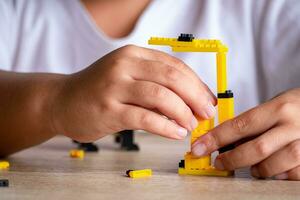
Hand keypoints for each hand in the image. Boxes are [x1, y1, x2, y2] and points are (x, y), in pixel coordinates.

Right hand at [52, 45, 215, 141]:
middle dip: (195, 97)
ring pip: (161, 96)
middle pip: (172, 77)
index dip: (197, 84)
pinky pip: (145, 118)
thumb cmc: (99, 90)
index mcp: (132, 54)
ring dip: (183, 113)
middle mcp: (124, 65)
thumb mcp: (126, 76)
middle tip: (206, 113)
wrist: (61, 101)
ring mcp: (114, 87)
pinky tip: (176, 133)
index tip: (207, 100)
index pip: (174, 65)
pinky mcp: (108, 110)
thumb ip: (154, 83)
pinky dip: (166, 126)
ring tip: (191, 125)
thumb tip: (191, 99)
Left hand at [191, 88, 299, 179]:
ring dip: (256, 170)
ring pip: (272, 166)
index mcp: (279, 108)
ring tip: (253, 167)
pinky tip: (275, 169)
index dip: (216, 138)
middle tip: (219, 163)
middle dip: (231, 159)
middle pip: (255, 149)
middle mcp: (293, 125)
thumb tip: (225, 140)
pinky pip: (290, 175)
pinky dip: (277, 176)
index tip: (199, 147)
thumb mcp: (276, 106)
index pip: (240, 125)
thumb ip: (254, 123)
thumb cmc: (298, 108)